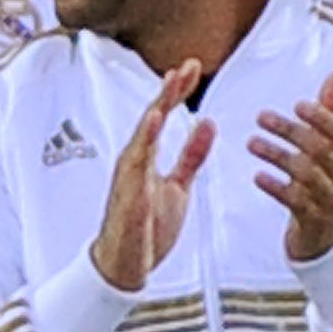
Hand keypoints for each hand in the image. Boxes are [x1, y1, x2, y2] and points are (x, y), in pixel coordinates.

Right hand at [90, 59, 212, 290]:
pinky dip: (145, 137)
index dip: (176, 93)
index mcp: (146, 160)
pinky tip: (154, 118)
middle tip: (186, 65)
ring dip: (158, 106)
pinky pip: (137, 160)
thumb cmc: (146, 229)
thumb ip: (191, 156)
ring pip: (144, 133)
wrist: (126, 266)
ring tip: (172, 82)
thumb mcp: (179, 186)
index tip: (191, 68)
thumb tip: (207, 124)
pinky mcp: (129, 191)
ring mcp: (129, 175)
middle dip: (169, 91)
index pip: (163, 118)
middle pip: (152, 118)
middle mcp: (134, 162)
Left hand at [248, 72, 332, 262]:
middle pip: (322, 149)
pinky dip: (276, 187)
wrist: (327, 232)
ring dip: (276, 155)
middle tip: (261, 117)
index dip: (324, 117)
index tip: (298, 105)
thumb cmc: (327, 177)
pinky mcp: (313, 219)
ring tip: (251, 143)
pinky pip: (295, 201)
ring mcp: (331, 198)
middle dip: (291, 130)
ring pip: (306, 174)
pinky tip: (257, 177)